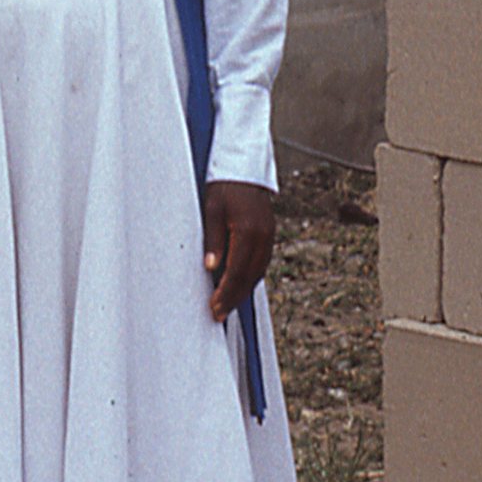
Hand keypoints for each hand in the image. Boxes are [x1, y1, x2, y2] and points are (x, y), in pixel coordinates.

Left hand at [202, 181, 275, 322]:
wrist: (243, 168)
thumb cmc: (223, 187)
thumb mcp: (212, 211)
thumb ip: (213, 241)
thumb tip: (211, 268)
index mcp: (247, 231)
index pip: (235, 272)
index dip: (224, 293)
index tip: (214, 307)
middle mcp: (262, 237)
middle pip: (249, 277)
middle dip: (233, 298)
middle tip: (218, 314)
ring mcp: (269, 236)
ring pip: (258, 272)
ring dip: (243, 290)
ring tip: (226, 303)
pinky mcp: (270, 234)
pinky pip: (262, 262)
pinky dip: (251, 276)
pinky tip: (239, 283)